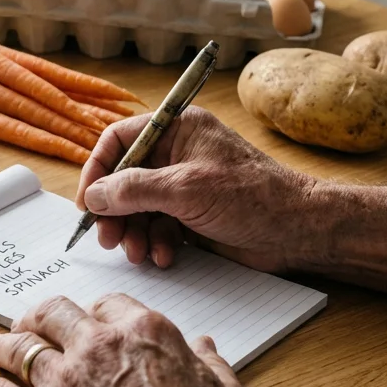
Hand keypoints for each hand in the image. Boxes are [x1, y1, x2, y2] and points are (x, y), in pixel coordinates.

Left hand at [0, 294, 264, 386]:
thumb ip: (211, 366)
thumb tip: (205, 349)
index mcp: (144, 333)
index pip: (108, 305)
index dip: (95, 313)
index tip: (89, 322)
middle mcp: (98, 347)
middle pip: (55, 312)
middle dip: (40, 316)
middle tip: (31, 324)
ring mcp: (63, 381)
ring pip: (19, 348)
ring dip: (4, 346)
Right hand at [75, 107, 314, 271]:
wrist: (299, 230)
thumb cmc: (253, 196)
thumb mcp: (186, 189)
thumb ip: (134, 190)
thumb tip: (95, 195)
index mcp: (178, 129)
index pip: (120, 140)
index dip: (98, 170)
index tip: (87, 202)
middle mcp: (178, 154)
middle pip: (125, 179)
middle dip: (115, 211)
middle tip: (108, 238)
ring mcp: (185, 185)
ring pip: (139, 208)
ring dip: (134, 232)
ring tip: (138, 253)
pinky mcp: (193, 214)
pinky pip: (159, 226)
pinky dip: (156, 243)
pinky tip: (165, 256)